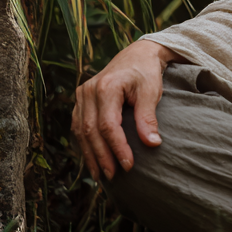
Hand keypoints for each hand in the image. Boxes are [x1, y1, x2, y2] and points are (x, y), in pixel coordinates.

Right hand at [71, 40, 181, 181]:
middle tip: (113, 176)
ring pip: (81, 131)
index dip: (117, 148)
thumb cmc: (146, 73)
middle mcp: (88, 91)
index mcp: (106, 87)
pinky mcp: (81, 101)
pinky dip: (85, 144)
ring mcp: (81, 95)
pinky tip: (94, 158)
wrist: (137, 55)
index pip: (108, 125)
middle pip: (91, 131)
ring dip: (90, 155)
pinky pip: (79, 126)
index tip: (128, 165)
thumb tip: (152, 144)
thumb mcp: (151, 91)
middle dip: (102, 156)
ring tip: (102, 174)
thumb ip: (148, 117)